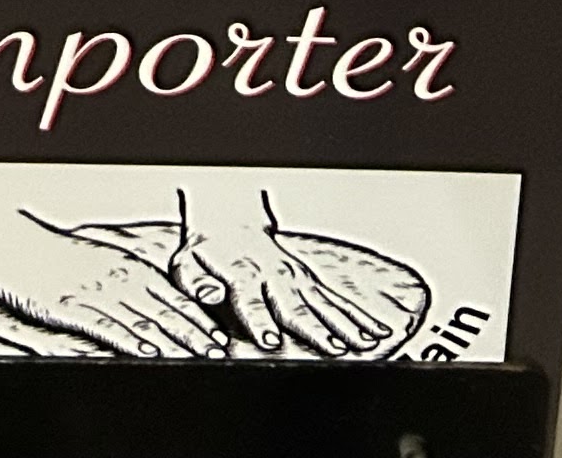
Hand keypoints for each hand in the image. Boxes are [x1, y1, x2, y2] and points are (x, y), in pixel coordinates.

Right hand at [0, 215, 226, 360]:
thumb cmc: (58, 255)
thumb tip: (155, 301)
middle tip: (218, 352)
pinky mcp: (76, 306)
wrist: (19, 244)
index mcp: (128, 265)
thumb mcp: (101, 261)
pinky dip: (133, 342)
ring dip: (174, 342)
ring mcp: (98, 292)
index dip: (198, 318)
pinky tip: (149, 354)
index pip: (172, 295)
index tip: (219, 337)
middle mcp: (119, 277)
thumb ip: (130, 278)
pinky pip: (109, 327)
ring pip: (144, 320)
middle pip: (165, 309)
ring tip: (196, 357)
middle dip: (195, 333)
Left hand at [168, 195, 402, 359]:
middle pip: (297, 304)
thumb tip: (208, 294)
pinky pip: (336, 297)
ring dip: (345, 323)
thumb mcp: (186, 261)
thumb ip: (194, 280)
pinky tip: (375, 332)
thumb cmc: (205, 248)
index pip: (252, 300)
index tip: (271, 341)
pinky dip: (357, 315)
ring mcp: (295, 274)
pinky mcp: (309, 277)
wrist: (227, 212)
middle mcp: (273, 273)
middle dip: (315, 328)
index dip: (261, 322)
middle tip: (333, 348)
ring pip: (324, 301)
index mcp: (242, 272)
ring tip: (364, 343)